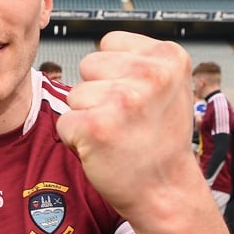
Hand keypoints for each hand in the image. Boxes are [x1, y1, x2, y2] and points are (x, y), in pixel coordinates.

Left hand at [56, 31, 197, 217]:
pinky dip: (75, 139)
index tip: (136, 99)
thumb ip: (138, 60)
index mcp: (168, 56)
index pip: (109, 43)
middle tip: (125, 119)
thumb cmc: (160, 139)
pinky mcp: (96, 127)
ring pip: (74, 94)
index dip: (113, 72)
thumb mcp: (168, 86)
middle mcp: (150, 74)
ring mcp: (123, 100)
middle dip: (97, 91)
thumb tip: (99, 48)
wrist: (165, 190)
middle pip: (88, 65)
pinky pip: (64, 122)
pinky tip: (103, 149)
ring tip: (116, 134)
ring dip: (87, 115)